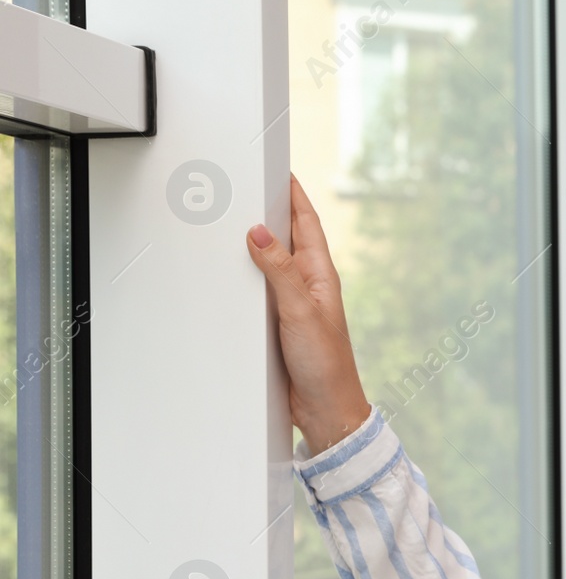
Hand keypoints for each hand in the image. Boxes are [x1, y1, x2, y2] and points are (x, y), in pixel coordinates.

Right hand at [245, 174, 370, 456]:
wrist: (324, 410)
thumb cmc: (325, 364)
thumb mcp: (300, 311)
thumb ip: (279, 271)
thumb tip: (259, 231)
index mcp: (320, 275)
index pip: (306, 223)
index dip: (293, 194)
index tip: (279, 168)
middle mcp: (308, 285)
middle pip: (285, 238)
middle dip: (268, 211)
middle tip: (245, 186)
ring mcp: (292, 304)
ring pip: (268, 264)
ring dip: (252, 245)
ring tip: (229, 220)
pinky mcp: (278, 324)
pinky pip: (258, 291)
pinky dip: (243, 277)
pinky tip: (227, 275)